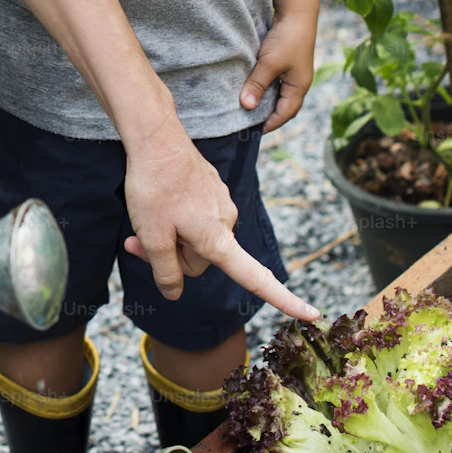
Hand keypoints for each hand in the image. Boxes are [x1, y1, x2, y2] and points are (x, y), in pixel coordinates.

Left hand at [121, 119, 317, 320]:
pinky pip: (195, 215)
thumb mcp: (151, 237)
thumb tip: (175, 293)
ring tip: (146, 215)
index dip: (284, 300)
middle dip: (174, 255)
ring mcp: (220, 202)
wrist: (157, 138)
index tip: (312, 314)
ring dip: (171, 234)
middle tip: (139, 241)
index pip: (256, 278)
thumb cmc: (153, 187)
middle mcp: (226, 221)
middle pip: (202, 258)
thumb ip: (165, 272)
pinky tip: (159, 198)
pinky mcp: (211, 187)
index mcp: (217, 239)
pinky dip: (175, 216)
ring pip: (196, 236)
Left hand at [239, 9, 317, 132]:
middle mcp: (296, 83)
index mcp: (299, 87)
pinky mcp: (282, 62)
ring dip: (261, 99)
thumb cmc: (287, 39)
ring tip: (243, 107)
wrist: (296, 12)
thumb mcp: (270, 63)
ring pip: (274, 93)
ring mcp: (290, 72)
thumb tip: (246, 106)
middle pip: (280, 106)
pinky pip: (271, 80)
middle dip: (265, 115)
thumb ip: (258, 84)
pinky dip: (260, 86)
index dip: (269, 124)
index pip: (285, 114)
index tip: (251, 132)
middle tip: (244, 122)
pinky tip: (247, 86)